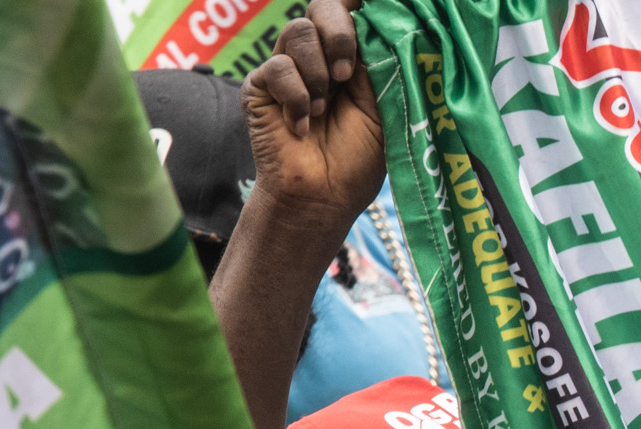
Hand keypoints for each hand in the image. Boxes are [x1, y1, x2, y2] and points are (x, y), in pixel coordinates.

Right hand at [241, 0, 384, 229]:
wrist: (323, 198)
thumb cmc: (356, 161)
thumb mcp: (381, 109)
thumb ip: (378, 65)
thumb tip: (380, 24)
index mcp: (349, 58)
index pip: (349, 11)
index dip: (355, 4)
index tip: (367, 5)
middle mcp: (317, 57)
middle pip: (321, 8)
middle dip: (338, 33)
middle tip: (346, 74)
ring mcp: (287, 69)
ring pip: (297, 31)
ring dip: (317, 73)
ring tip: (323, 111)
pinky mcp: (259, 85)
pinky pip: (278, 68)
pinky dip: (296, 98)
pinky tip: (301, 126)